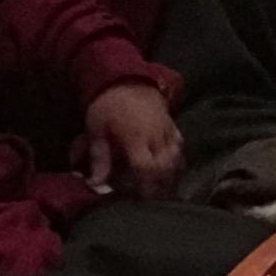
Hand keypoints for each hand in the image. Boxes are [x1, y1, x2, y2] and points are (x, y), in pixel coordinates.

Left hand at [81, 80, 183, 196]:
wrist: (124, 76)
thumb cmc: (106, 104)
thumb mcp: (96, 129)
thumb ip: (99, 157)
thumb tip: (95, 183)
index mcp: (136, 137)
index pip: (147, 168)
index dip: (145, 187)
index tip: (139, 199)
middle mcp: (156, 135)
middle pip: (166, 168)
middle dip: (160, 187)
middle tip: (150, 198)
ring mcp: (168, 130)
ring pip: (177, 160)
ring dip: (170, 176)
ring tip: (161, 188)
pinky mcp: (173, 125)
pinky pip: (180, 147)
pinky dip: (177, 161)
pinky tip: (169, 170)